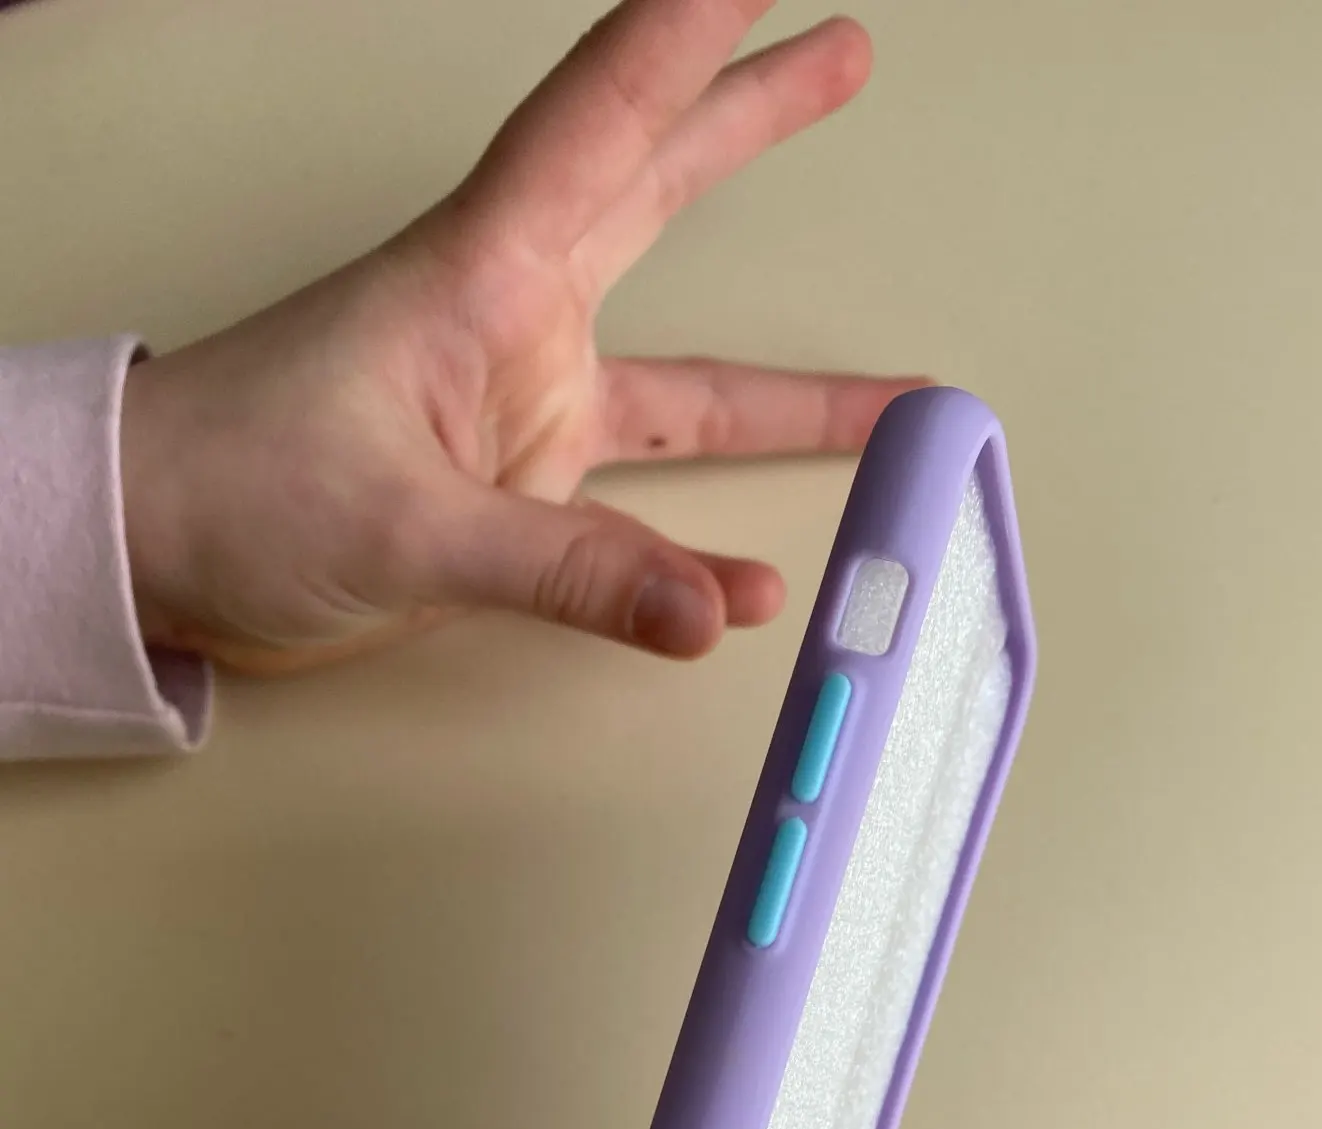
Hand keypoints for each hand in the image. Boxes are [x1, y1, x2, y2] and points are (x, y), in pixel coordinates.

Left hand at [119, 0, 924, 675]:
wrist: (158, 552)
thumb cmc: (233, 488)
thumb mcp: (403, 527)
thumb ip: (564, 569)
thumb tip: (708, 607)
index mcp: (481, 274)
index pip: (603, 120)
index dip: (688, 37)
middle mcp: (515, 322)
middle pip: (655, 191)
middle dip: (749, 117)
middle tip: (838, 49)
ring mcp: (523, 407)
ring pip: (683, 370)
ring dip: (784, 379)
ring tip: (890, 387)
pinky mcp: (518, 488)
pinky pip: (642, 507)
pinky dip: (700, 542)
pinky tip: (748, 578)